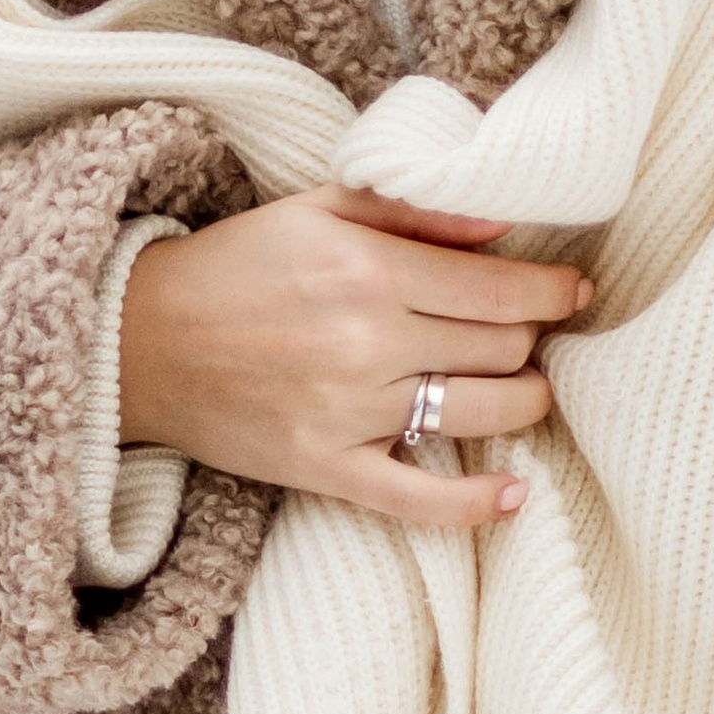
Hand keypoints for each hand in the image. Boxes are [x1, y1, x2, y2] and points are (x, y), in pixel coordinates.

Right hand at [118, 184, 589, 530]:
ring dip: (524, 403)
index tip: (574, 291)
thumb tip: (506, 225)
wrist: (139, 340)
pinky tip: (516, 494)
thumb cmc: (235, 265)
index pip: (501, 290)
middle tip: (525, 334)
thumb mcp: (318, 209)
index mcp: (368, 269)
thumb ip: (414, 212)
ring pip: (481, 415)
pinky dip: (476, 503)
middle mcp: (366, 342)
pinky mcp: (323, 469)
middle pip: (501, 350)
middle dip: (531, 340)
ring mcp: (346, 413)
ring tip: (522, 389)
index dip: (553, 292)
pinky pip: (417, 500)